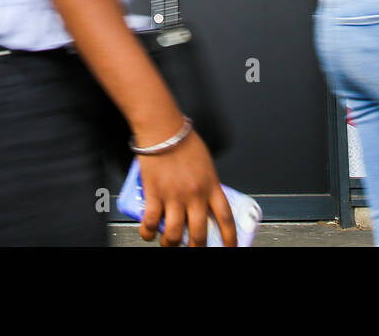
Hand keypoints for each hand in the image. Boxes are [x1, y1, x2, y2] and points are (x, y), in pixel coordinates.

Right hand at [137, 131, 236, 246]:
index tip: (231, 248)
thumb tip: (205, 204)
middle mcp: (194, 195)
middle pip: (199, 234)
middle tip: (194, 249)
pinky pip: (150, 222)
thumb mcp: (206, 165)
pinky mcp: (154, 195)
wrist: (163, 129)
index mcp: (211, 186)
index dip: (230, 238)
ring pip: (174, 234)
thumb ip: (207, 185)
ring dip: (171, 243)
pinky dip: (148, 232)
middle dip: (197, 248)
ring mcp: (174, 197)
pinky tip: (148, 233)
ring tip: (168, 243)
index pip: (226, 219)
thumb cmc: (183, 141)